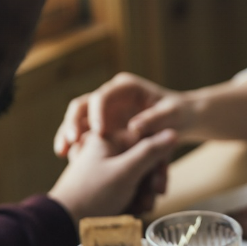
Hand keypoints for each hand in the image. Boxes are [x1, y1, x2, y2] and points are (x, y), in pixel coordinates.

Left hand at [49, 129, 176, 221]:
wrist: (65, 222)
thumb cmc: (93, 194)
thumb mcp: (126, 171)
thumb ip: (150, 151)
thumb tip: (172, 132)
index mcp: (109, 138)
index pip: (147, 141)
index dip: (158, 162)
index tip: (159, 182)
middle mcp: (107, 150)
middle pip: (144, 161)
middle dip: (150, 183)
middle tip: (151, 199)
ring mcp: (106, 168)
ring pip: (138, 176)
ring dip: (144, 194)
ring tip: (140, 208)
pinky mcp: (105, 184)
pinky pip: (128, 188)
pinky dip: (134, 199)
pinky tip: (133, 210)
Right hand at [54, 72, 189, 156]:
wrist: (183, 119)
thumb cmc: (180, 114)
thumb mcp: (172, 115)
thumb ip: (155, 119)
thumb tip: (134, 128)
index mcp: (126, 87)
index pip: (103, 95)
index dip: (98, 113)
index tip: (99, 132)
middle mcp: (111, 96)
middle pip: (83, 105)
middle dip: (73, 122)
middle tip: (71, 141)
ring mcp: (105, 110)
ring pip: (78, 119)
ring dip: (68, 134)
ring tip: (62, 152)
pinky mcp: (104, 125)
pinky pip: (84, 133)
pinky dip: (76, 144)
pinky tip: (69, 158)